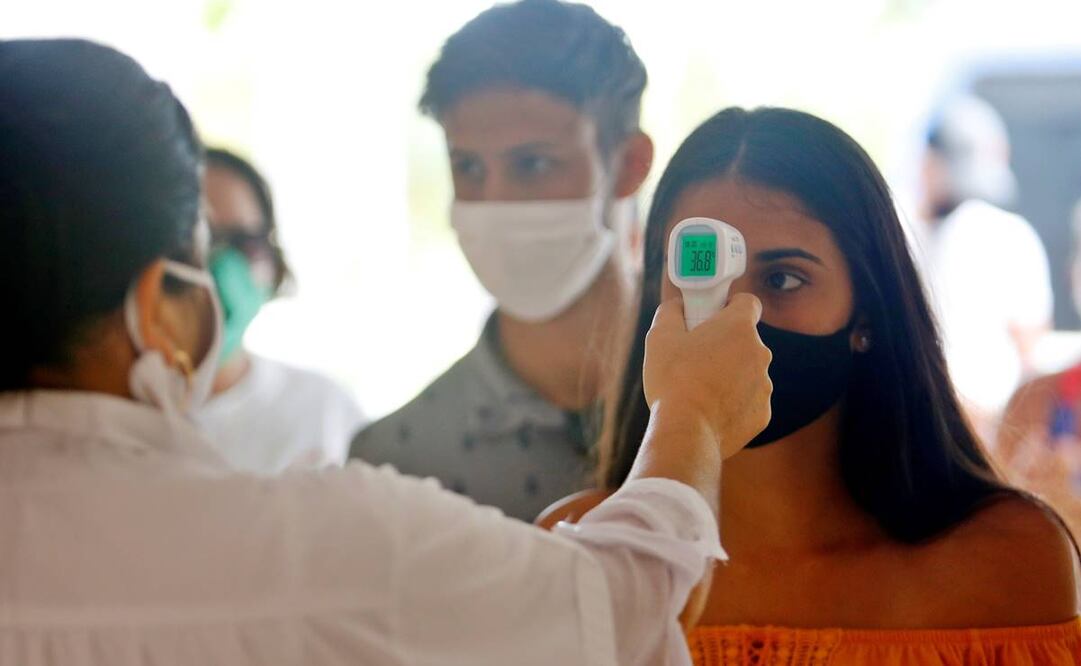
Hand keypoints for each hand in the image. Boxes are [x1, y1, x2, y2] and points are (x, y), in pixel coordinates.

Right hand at [642, 294, 771, 459]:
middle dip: (725, 344)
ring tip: (700, 389)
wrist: (687, 432)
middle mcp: (759, 353)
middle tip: (696, 357)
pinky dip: (733, 402)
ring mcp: (764, 385)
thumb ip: (670, 312)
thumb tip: (676, 306)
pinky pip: (748, 400)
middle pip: (745, 340)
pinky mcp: (762, 413)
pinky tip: (710, 410)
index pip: (748, 302)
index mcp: (738, 328)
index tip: (713, 316)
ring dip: (730, 375)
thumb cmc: (674, 381)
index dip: (730, 306)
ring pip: (747, 371)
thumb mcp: (660, 337)